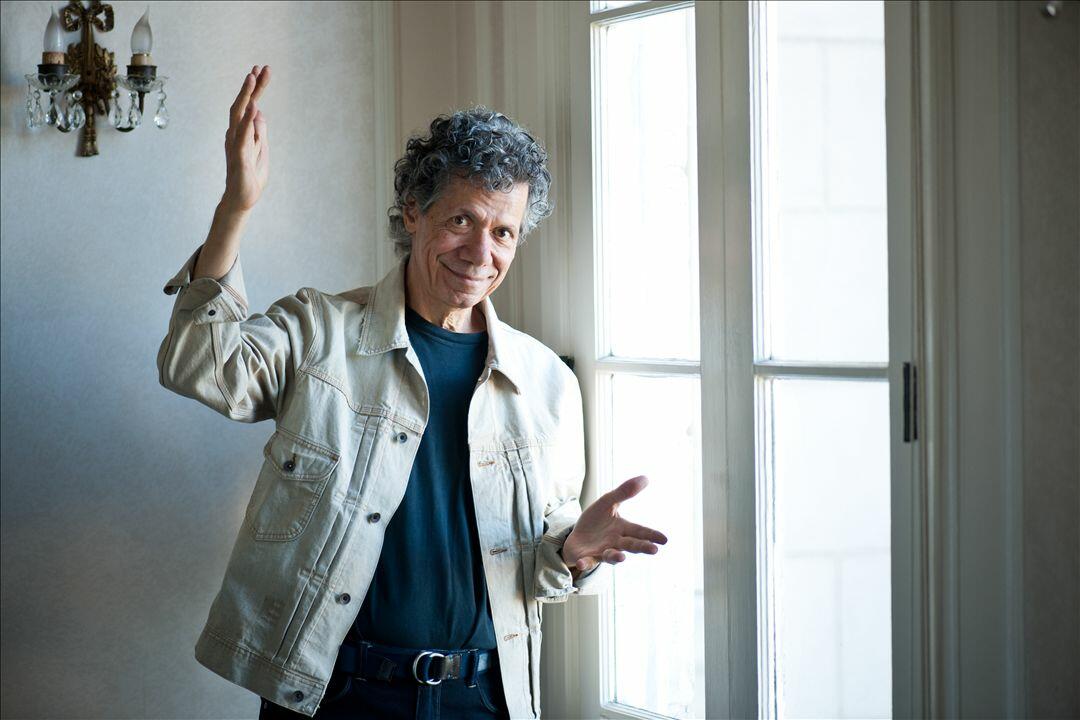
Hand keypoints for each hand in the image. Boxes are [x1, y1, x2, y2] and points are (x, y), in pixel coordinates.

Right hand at [222, 65, 270, 212]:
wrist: (240, 201)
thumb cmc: (250, 178)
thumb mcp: (260, 151)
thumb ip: (259, 133)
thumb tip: (260, 113)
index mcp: (243, 133)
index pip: (250, 107)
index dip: (255, 89)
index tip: (262, 70)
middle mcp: (236, 136)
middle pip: (243, 106)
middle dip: (251, 86)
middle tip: (258, 68)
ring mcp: (236, 146)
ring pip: (239, 117)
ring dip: (246, 97)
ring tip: (252, 79)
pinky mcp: (239, 159)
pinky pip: (243, 138)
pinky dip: (248, 123)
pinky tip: (254, 110)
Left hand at [561, 475, 667, 572]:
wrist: (576, 536)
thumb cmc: (595, 521)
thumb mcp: (607, 502)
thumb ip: (624, 492)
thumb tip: (645, 478)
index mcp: (622, 529)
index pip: (640, 531)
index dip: (652, 535)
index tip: (665, 540)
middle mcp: (615, 543)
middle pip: (631, 545)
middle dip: (642, 547)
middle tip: (654, 550)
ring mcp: (602, 551)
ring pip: (611, 556)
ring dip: (616, 557)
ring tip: (621, 557)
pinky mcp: (587, 557)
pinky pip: (587, 562)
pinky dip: (585, 563)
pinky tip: (580, 563)